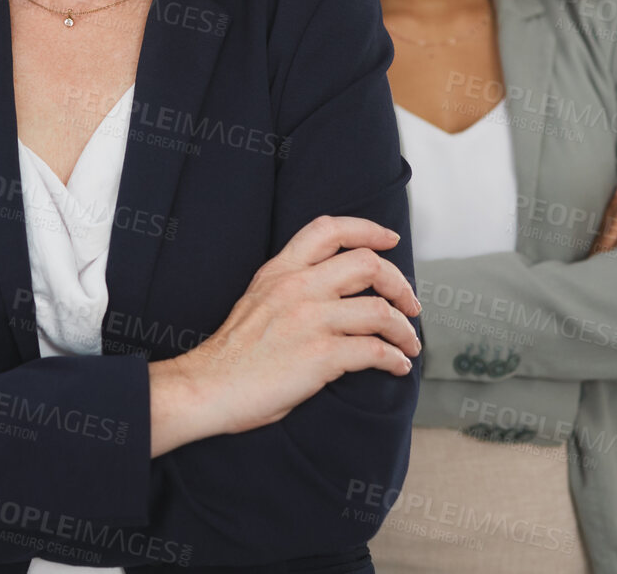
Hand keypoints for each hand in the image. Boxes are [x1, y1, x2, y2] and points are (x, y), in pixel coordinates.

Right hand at [152, 215, 420, 454]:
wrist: (208, 387)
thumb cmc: (233, 353)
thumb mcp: (257, 299)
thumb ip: (291, 286)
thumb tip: (333, 291)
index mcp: (281, 271)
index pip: (330, 230)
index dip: (368, 230)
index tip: (389, 240)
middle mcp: (298, 287)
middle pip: (368, 265)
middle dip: (399, 284)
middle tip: (409, 304)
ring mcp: (310, 320)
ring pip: (380, 310)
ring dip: (404, 329)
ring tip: (409, 344)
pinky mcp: (320, 356)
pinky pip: (375, 351)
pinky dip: (394, 358)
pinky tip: (396, 366)